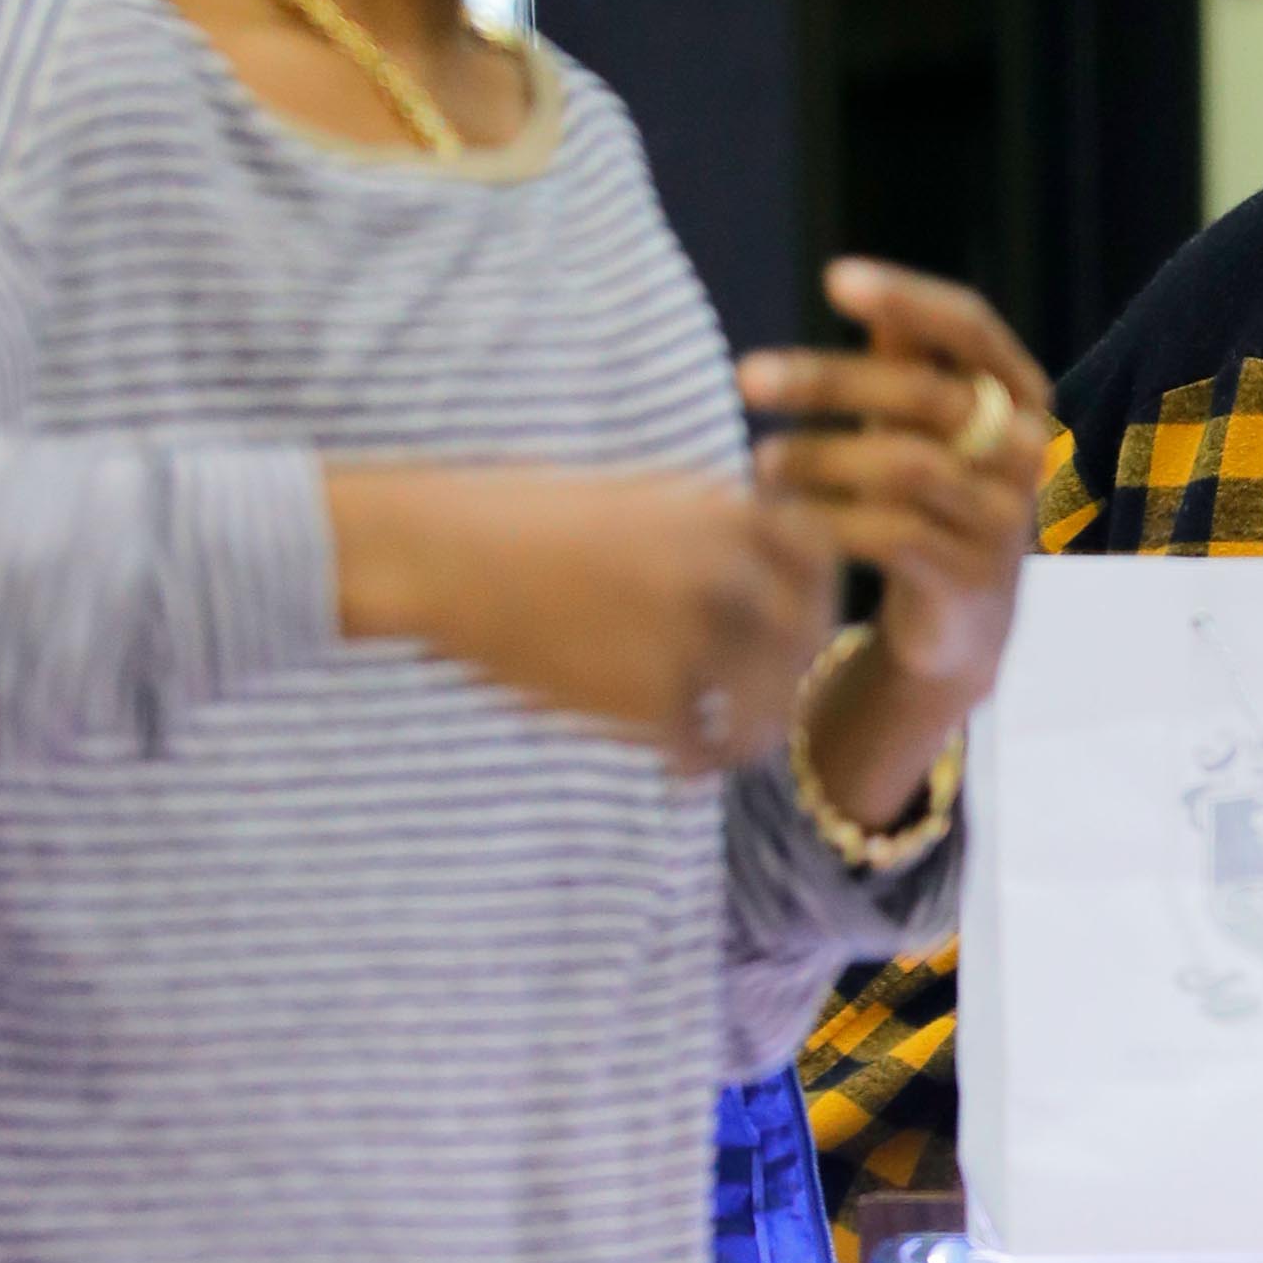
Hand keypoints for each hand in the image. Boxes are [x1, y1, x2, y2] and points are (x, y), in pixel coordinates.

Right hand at [327, 465, 836, 771]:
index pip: (818, 559)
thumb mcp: (635, 498)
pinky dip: (690, 763)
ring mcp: (691, 635)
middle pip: (804, 640)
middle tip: (770, 700)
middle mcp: (722, 570)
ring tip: (726, 746)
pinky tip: (677, 764)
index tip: (802, 622)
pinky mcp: (648, 696)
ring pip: (763, 709)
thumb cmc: (523, 520)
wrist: (443, 553)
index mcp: (720, 510)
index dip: (819, 597)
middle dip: (793, 676)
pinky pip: (696, 748)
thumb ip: (706, 529)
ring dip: (750, 734)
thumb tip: (764, 579)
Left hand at [738, 258, 1048, 708]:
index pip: (970, 326)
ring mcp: (1005, 518)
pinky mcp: (972, 580)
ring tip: (758, 463)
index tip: (835, 278)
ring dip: (820, 458)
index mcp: (1021, 393)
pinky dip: (828, 520)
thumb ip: (901, 358)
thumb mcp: (918, 424)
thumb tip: (847, 277)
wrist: (959, 625)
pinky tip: (779, 517)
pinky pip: (894, 536)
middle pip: (926, 395)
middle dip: (830, 380)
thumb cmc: (932, 499)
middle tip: (747, 376)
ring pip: (906, 467)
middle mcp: (1028, 448)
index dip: (907, 297)